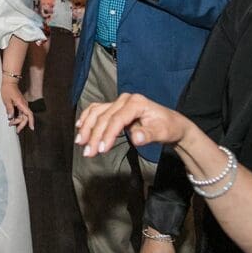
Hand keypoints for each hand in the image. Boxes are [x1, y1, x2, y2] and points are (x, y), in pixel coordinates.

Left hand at [1, 81, 34, 132]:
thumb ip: (9, 109)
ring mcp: (23, 104)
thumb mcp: (6, 100)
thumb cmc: (7, 90)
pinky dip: (17, 117)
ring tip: (11, 124)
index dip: (31, 122)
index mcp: (21, 104)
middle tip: (16, 130)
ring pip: (23, 115)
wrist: (9, 82)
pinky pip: (21, 113)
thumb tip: (11, 117)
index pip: (29, 114)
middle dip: (21, 124)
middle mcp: (24, 104)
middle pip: (26, 117)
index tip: (31, 128)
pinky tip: (13, 119)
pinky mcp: (20, 104)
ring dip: (18, 121)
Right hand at [75, 92, 191, 158]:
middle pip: (104, 117)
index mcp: (136, 102)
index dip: (107, 134)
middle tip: (88, 153)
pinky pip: (97, 110)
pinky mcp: (115, 107)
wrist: (171, 123)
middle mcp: (125, 99)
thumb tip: (136, 138)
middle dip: (94, 135)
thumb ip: (149, 135)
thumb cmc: (167, 127)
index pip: (117, 119)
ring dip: (87, 127)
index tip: (101, 149)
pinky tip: (80, 126)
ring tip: (80, 142)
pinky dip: (87, 117)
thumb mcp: (162, 132)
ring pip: (97, 112)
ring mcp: (119, 102)